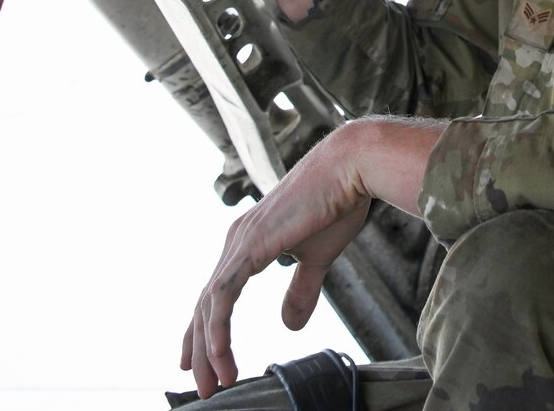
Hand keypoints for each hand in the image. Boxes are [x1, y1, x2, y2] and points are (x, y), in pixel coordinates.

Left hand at [179, 118, 442, 397]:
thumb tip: (288, 325)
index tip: (202, 362)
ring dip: (208, 348)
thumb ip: (301, 288)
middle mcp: (236, 241)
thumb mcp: (318, 256)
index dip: (206, 330)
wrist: (352, 166)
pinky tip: (221, 354)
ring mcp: (240, 242)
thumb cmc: (339, 202)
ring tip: (214, 381)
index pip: (216, 294)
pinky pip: (223, 296)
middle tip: (203, 387)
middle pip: (206, 305)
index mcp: (249, 242)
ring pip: (209, 305)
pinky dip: (218, 328)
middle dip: (201, 350)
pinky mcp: (250, 246)